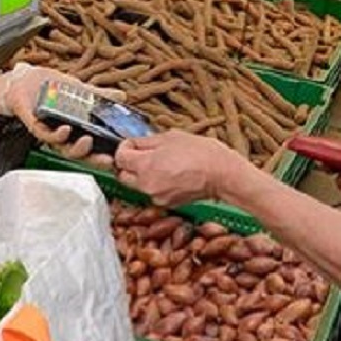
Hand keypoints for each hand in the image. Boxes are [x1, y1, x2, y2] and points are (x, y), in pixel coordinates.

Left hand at [0, 63, 124, 160]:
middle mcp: (62, 135)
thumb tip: (121, 96)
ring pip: (62, 148)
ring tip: (88, 141)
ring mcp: (48, 131)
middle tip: (106, 158)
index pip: (90, 149)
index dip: (102, 156)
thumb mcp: (80, 90)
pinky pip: (44, 135)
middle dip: (93, 159)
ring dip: (76, 148)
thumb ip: (99, 95)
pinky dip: (56, 134)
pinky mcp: (34, 125)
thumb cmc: (50, 89)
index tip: (117, 159)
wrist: (26, 79)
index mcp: (74, 130)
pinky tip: (66, 129)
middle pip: (78, 154)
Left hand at [114, 132, 241, 207]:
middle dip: (129, 165)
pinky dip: (157, 184)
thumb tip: (133, 144)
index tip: (131, 144)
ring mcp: (156, 197)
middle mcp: (147, 184)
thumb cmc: (200, 153)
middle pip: (124, 175)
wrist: (221, 174)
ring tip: (163, 164)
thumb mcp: (170, 137)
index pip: (119, 158)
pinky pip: (153, 192)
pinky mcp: (167, 204)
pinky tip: (172, 174)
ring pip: (138, 185)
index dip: (124, 148)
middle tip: (143, 154)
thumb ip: (146, 142)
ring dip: (143, 175)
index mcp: (145, 165)